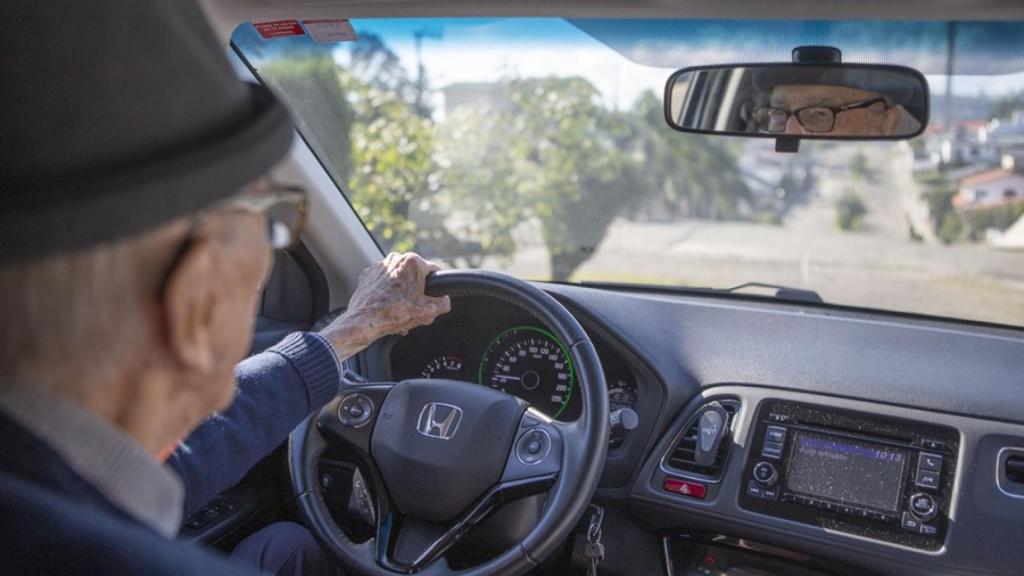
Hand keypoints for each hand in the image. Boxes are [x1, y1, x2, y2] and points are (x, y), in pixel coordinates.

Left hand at [319, 252, 450, 358]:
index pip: (435, 272)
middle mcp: (396, 258)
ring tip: (400, 314)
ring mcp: (379, 266)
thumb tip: (445, 300)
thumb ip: (444, 303)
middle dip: (417, 294)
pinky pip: (385, 284)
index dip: (437, 289)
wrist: (363, 322)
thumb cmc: (394, 314)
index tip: (432, 300)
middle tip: (414, 311)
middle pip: (416, 278)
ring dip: (403, 296)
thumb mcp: (428, 311)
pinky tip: (388, 310)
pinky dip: (388, 295)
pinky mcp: (368, 275)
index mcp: (413, 262)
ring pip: (400, 281)